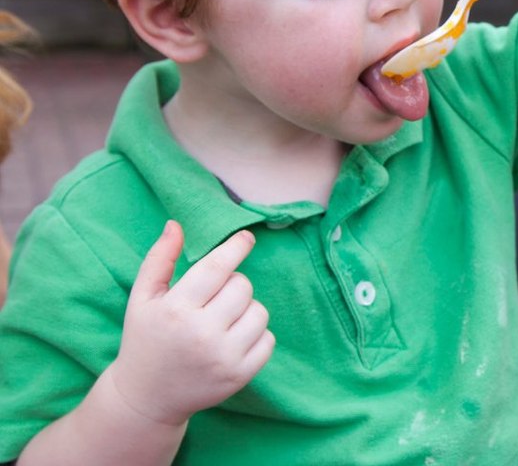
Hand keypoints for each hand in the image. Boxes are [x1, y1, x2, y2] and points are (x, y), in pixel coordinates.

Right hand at [107, 221, 274, 425]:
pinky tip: (233, 339)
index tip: (247, 238)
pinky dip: (257, 335)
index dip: (236, 247)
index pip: (217, 267)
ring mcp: (223, 357)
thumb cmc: (146, 339)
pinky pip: (268, 339)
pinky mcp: (240, 376)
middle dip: (233, 285)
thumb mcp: (143, 298)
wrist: (146, 398)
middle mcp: (201, 334)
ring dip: (246, 310)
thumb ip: (159, 259)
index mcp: (176, 310)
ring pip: (260, 311)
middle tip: (214, 298)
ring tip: (222, 320)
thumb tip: (176, 225)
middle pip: (242, 286)